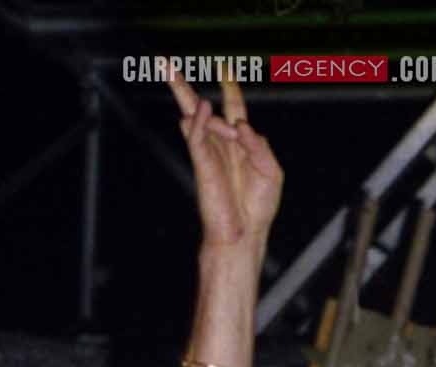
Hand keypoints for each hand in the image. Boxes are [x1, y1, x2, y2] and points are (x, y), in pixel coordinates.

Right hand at [162, 61, 280, 254]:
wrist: (244, 234)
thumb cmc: (258, 207)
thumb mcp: (272, 171)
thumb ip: (260, 146)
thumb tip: (240, 126)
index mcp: (240, 144)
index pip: (233, 108)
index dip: (230, 88)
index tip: (225, 68)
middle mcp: (221, 144)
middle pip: (200, 107)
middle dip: (182, 85)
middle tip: (164, 63)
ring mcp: (209, 153)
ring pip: (192, 117)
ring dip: (185, 94)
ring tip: (170, 71)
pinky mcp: (202, 166)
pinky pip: (197, 139)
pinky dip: (198, 123)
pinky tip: (202, 109)